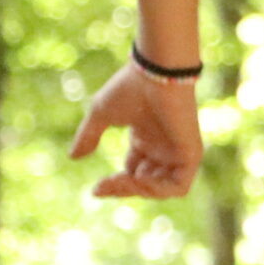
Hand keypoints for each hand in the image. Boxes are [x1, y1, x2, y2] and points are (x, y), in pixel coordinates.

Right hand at [72, 61, 203, 197]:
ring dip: (137, 190)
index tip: (95, 189)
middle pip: (144, 183)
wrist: (154, 74)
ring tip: (118, 181)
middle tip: (102, 186)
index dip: (115, 184)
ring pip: (161, 189)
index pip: (132, 172)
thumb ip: (88, 137)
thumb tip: (73, 156)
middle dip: (123, 189)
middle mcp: (162, 148)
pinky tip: (138, 180)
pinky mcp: (191, 154)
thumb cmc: (129, 88)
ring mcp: (177, 152)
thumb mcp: (101, 114)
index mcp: (145, 139)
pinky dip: (158, 190)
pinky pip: (178, 186)